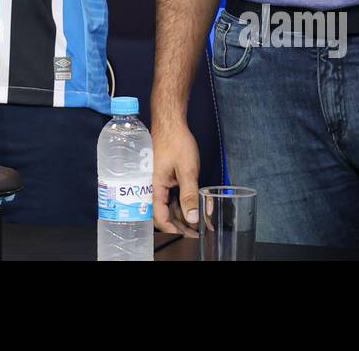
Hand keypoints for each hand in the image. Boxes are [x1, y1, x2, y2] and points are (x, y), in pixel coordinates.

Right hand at [151, 119, 200, 236]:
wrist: (171, 122)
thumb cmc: (176, 142)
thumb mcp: (187, 170)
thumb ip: (189, 195)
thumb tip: (193, 219)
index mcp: (156, 186)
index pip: (160, 216)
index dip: (173, 229)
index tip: (188, 236)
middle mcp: (157, 187)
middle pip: (166, 213)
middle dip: (182, 225)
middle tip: (198, 232)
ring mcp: (163, 182)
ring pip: (172, 205)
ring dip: (186, 213)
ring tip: (202, 220)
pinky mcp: (169, 177)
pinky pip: (176, 194)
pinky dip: (187, 201)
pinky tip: (200, 203)